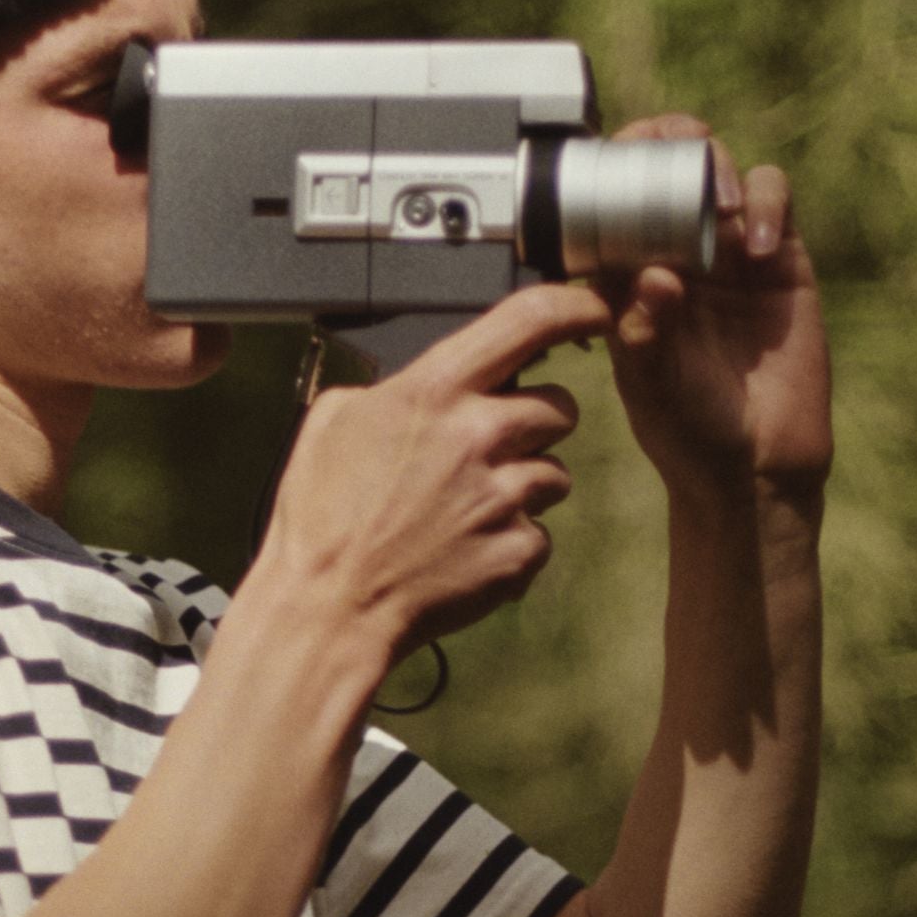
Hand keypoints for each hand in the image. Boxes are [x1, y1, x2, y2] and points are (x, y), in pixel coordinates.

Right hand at [259, 278, 613, 662]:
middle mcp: (481, 435)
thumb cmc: (320, 520)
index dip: (576, 306)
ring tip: (468, 511)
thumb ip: (389, 392)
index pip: (529, 320)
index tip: (596, 309)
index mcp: (435, 391)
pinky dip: (512, 544)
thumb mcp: (332, 423)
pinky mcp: (517, 552)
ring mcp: (505, 497)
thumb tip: (412, 389)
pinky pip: (540, 536)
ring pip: (555, 474)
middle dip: (536, 424)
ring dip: (525, 487)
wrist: (328, 609)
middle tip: (492, 450)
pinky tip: (467, 552)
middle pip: (560, 406)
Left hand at [600, 115, 832, 504]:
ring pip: (719, 168)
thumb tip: (652, 274)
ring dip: (715, 169)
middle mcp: (673, 251)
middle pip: (666, 162)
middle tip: (675, 161)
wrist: (755, 468)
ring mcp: (728, 251)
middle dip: (666, 144)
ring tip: (719, 211)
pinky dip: (765, 202)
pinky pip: (772, 196)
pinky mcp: (780, 258)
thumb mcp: (650, 386)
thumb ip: (642, 333)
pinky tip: (760, 248)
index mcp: (624, 274)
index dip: (612, 168)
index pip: (610, 197)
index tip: (617, 171)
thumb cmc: (688, 431)